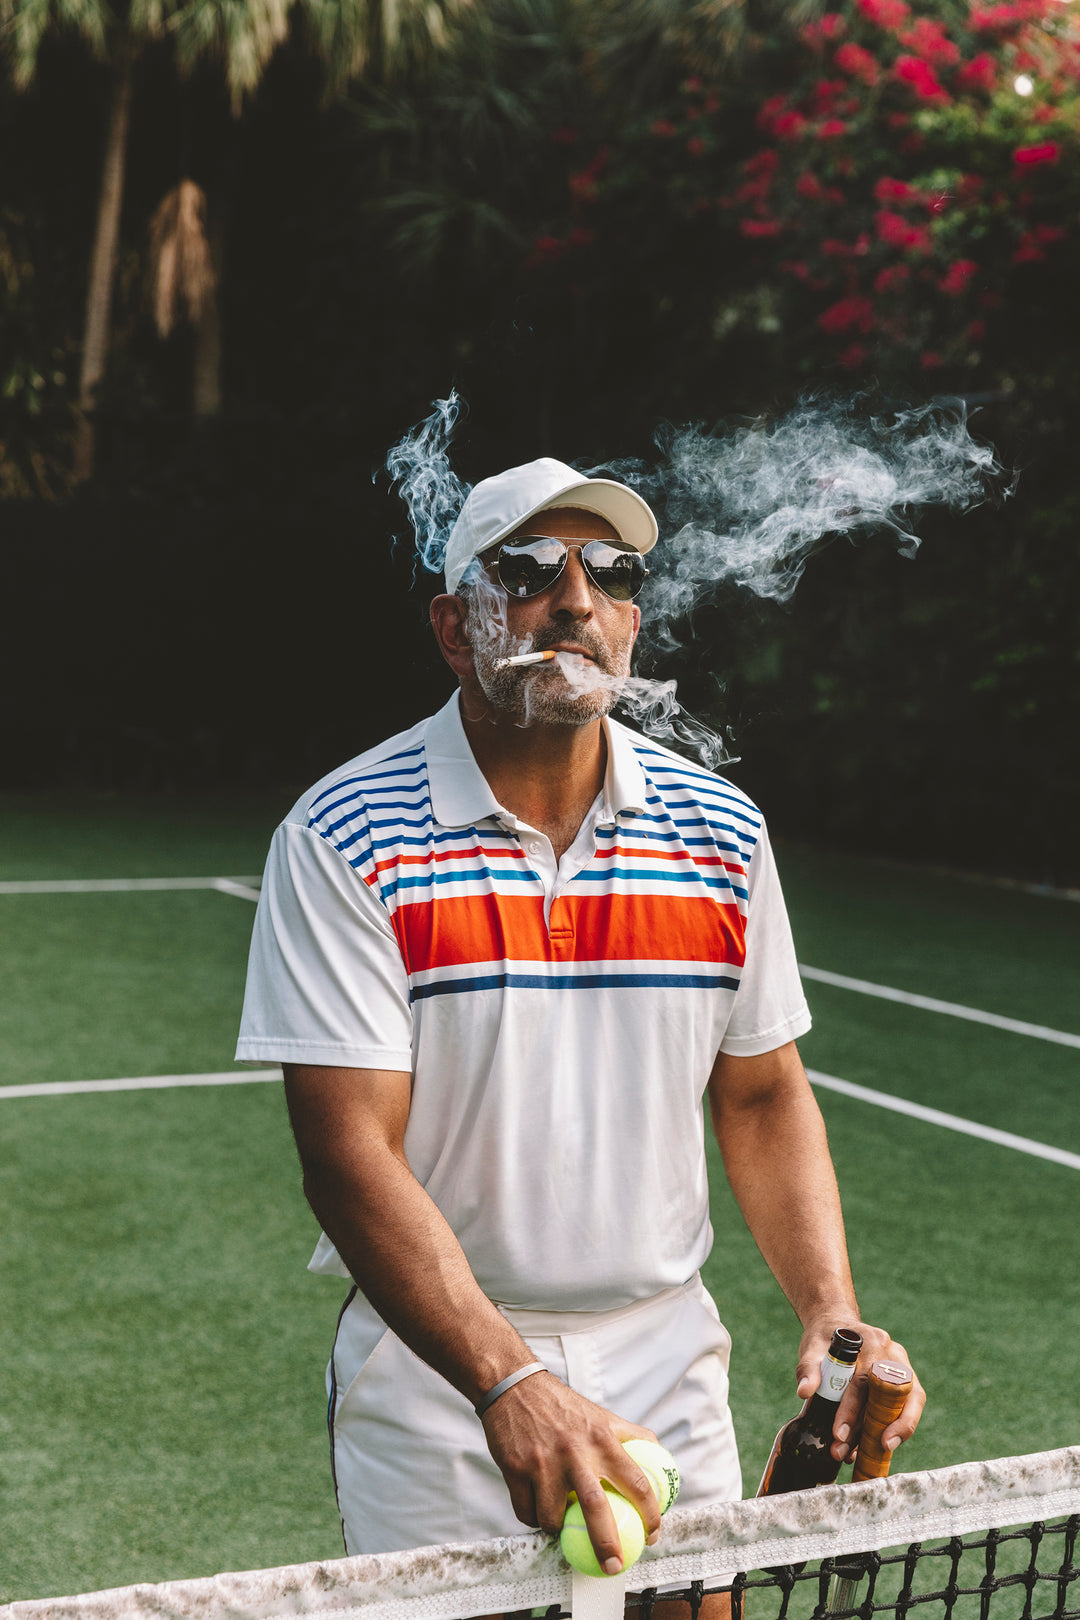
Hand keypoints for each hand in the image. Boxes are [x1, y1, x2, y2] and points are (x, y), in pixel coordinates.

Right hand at [480, 1370, 661, 1573]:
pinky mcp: (516, 1469)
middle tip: (614, 1566)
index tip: (652, 1535)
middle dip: (607, 1544)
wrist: (514, 1386)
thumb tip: (659, 1454)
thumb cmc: (562, 1406)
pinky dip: (534, 1519)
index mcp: (602, 1439)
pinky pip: (526, 1513)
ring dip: (558, 1529)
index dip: (650, 1514)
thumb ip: (630, 1435)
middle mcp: (575, 1452)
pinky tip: (538, 1511)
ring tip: (561, 1524)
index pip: (636, 1482)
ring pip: (553, 1518)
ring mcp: (544, 1462)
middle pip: (597, 1508)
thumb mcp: (601, 1415)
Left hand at [796, 1313, 925, 1464]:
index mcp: (872, 1342)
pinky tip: (864, 1449)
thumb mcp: (812, 1347)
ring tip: (852, 1454)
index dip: (853, 1410)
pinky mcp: (904, 1384)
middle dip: (867, 1431)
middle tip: (842, 1450)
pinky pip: (903, 1412)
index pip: (863, 1381)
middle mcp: (893, 1356)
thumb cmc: (825, 1338)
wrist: (838, 1326)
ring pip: (903, 1408)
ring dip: (879, 1435)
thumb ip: (808, 1368)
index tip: (839, 1434)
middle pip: (887, 1398)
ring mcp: (902, 1370)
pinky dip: (885, 1432)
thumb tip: (804, 1391)